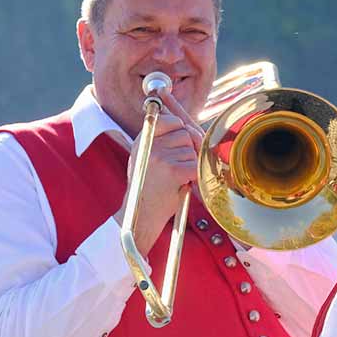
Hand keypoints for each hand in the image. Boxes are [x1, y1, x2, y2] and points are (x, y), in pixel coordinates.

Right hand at [127, 87, 204, 255]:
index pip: (170, 121)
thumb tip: (191, 128)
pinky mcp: (173, 171)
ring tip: (175, 179)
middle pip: (186, 135)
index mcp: (143, 140)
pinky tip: (182, 184)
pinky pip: (195, 166)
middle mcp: (150, 145)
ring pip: (192, 152)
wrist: (141, 215)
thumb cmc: (149, 188)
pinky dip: (194, 177)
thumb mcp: (147, 158)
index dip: (181, 129)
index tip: (182, 142)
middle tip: (178, 167)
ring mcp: (161, 157)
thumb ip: (163, 141)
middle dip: (188, 150)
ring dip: (190, 166)